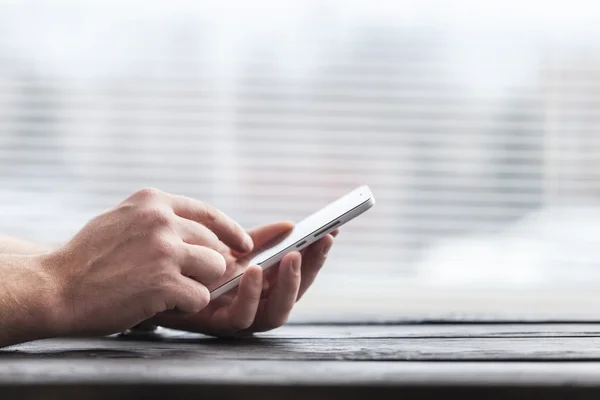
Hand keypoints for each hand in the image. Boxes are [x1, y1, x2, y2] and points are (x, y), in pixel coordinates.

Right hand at [40, 187, 252, 336]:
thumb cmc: (88, 257)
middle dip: (207, 266)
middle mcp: (162, 220)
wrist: (56, 287)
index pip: (208, 213)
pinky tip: (162, 303)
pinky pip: (201, 297)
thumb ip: (159, 218)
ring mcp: (165, 250)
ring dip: (199, 285)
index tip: (245, 244)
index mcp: (153, 201)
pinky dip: (186, 305)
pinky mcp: (165, 281)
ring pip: (215, 269)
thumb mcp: (123, 218)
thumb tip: (201, 230)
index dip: (231, 230)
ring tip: (170, 291)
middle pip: (214, 245)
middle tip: (185, 279)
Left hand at [151, 222, 336, 335]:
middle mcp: (255, 305)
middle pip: (294, 295)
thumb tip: (290, 225)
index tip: (333, 231)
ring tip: (290, 256)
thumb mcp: (229, 247)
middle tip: (320, 242)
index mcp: (263, 286)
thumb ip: (260, 240)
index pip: (298, 274)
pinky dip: (250, 295)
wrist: (148, 275)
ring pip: (274, 314)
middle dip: (310, 269)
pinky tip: (251, 269)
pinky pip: (240, 317)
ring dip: (287, 285)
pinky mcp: (215, 323)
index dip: (317, 256)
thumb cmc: (193, 261)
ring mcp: (237, 317)